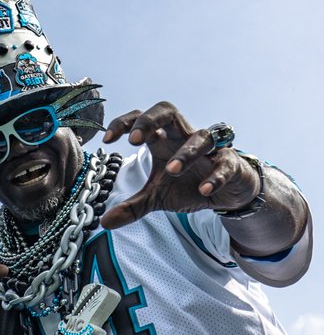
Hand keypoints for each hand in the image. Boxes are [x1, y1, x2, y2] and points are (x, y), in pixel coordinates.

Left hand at [100, 101, 260, 228]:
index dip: (123, 124)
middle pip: (167, 111)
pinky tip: (204, 189)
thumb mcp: (156, 197)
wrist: (226, 192)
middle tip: (135, 140)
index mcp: (162, 140)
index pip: (140, 119)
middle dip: (149, 121)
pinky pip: (224, 163)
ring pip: (201, 137)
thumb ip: (132, 207)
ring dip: (185, 153)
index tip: (106, 140)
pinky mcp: (230, 164)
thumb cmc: (188, 184)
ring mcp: (209, 149)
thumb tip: (105, 223)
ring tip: (171, 170)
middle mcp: (183, 137)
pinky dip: (215, 176)